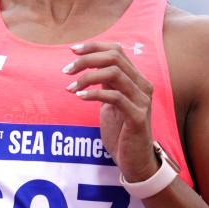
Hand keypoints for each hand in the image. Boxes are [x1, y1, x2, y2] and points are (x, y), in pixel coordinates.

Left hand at [64, 41, 158, 180]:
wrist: (135, 161)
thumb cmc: (121, 132)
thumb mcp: (112, 102)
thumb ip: (106, 83)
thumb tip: (87, 64)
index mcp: (136, 79)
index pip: (117, 50)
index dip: (94, 46)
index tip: (72, 50)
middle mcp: (142, 86)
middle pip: (115, 57)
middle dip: (86, 60)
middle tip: (66, 70)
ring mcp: (142, 101)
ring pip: (114, 73)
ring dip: (87, 77)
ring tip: (70, 88)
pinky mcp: (138, 117)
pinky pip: (115, 97)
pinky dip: (94, 94)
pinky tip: (80, 97)